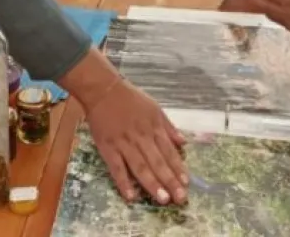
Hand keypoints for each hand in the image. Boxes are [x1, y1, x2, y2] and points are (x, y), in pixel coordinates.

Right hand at [83, 79, 188, 204]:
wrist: (103, 90)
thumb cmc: (131, 99)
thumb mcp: (155, 109)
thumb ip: (169, 127)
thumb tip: (184, 143)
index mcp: (154, 127)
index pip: (169, 151)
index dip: (178, 168)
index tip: (186, 183)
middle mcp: (142, 137)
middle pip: (157, 162)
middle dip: (170, 181)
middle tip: (180, 198)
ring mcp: (124, 143)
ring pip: (140, 167)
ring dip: (152, 184)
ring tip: (163, 199)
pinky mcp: (108, 148)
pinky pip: (117, 168)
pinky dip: (123, 182)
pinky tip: (131, 196)